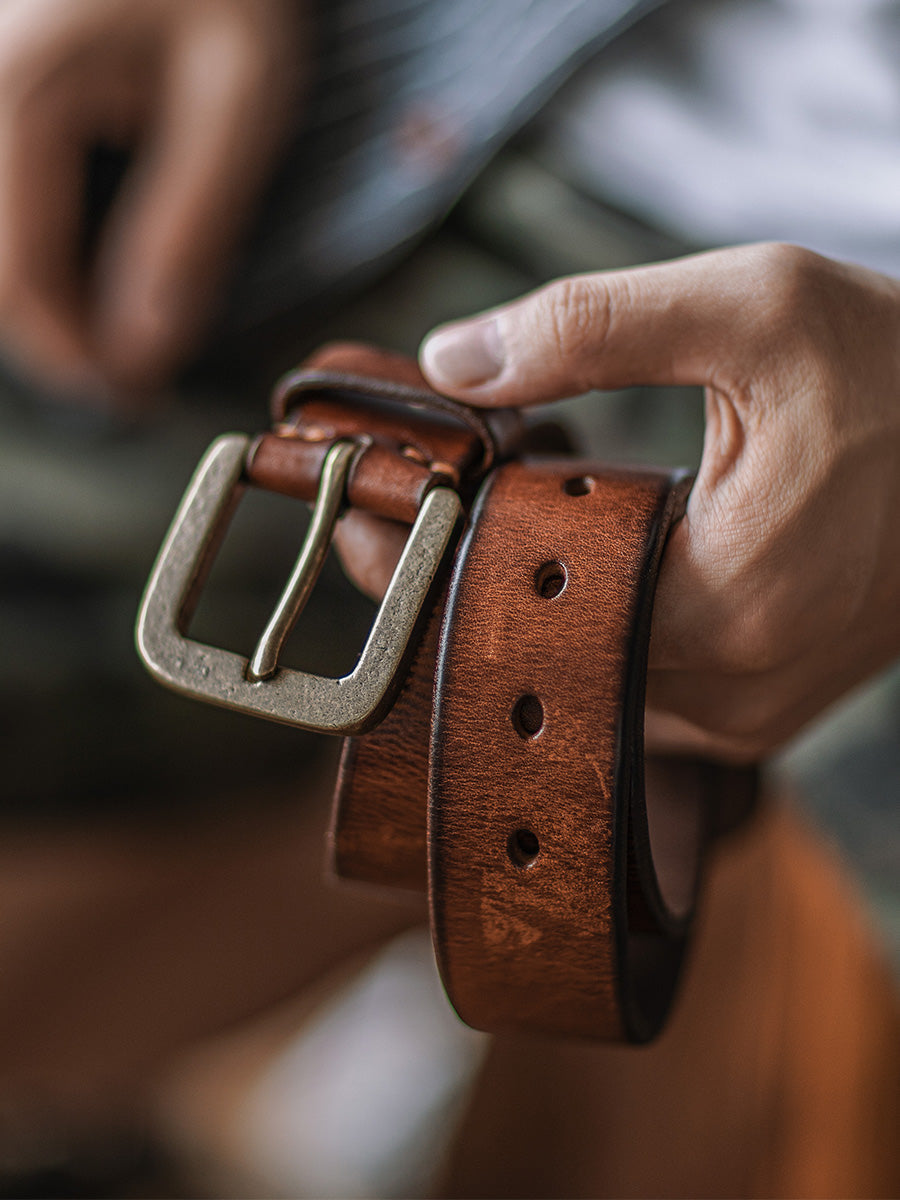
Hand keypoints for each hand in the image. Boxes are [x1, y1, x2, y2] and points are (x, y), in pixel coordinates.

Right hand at [0, 0, 303, 398]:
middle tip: (124, 369)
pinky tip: (77, 246)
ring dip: (30, 285)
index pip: (17, 285)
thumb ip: (186, 227)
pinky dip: (25, 234)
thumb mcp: (234, 91)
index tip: (132, 398)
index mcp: (14, 93)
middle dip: (47, 332)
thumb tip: (147, 347)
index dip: (73, 362)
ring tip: (107, 318)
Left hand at [344, 244, 899, 761]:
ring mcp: (752, 713)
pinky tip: (549, 583)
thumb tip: (454, 362)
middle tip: (384, 533)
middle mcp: (738, 688)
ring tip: (451, 552)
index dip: (439, 565)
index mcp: (730, 600)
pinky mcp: (762, 707)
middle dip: (457, 596)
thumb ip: (596, 326)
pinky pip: (638, 693)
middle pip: (546, 661)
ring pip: (588, 688)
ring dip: (517, 620)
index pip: (531, 612)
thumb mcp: (756, 307)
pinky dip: (582, 638)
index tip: (373, 521)